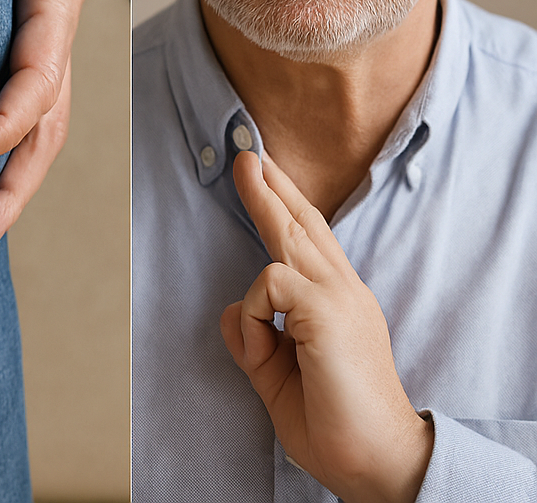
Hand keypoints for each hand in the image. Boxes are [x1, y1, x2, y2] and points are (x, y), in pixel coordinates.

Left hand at [0, 0, 97, 261]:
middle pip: (43, 127)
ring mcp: (36, 46)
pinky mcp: (15, 48)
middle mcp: (50, 34)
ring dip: (5, 188)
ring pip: (33, 133)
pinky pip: (12, 115)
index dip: (4, 123)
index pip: (37, 77)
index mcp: (52, 0)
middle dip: (10, 186)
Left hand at [220, 151, 432, 502]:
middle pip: (304, 225)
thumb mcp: (278, 373)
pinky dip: (255, 314)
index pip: (312, 244)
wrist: (374, 458)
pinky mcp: (326, 309)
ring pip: (288, 235)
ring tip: (247, 165)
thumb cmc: (331, 421)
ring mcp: (339, 297)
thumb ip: (256, 340)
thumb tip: (234, 311)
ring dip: (261, 203)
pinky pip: (267, 284)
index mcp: (337, 304)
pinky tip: (270, 345)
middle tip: (249, 151)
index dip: (289, 208)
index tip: (266, 176)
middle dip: (274, 185)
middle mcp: (344, 292)